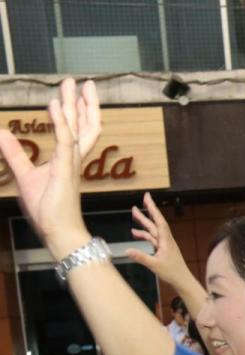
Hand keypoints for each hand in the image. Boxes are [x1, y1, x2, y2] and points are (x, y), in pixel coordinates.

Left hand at [0, 79, 102, 259]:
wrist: (58, 231)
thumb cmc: (47, 209)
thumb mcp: (24, 175)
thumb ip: (14, 153)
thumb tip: (1, 133)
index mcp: (68, 160)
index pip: (76, 130)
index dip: (77, 111)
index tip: (74, 94)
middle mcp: (74, 159)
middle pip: (85, 125)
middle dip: (84, 102)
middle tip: (83, 82)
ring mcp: (72, 163)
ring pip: (80, 128)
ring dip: (78, 105)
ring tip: (75, 86)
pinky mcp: (65, 169)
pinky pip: (65, 141)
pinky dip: (60, 121)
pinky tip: (55, 105)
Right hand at [126, 193, 192, 289]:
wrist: (183, 281)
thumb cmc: (173, 273)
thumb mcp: (155, 265)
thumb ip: (141, 257)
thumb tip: (127, 251)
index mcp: (166, 240)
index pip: (159, 220)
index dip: (153, 208)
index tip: (148, 197)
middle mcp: (166, 240)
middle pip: (155, 223)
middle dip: (147, 211)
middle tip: (141, 200)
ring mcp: (164, 245)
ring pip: (152, 230)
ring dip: (143, 222)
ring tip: (134, 213)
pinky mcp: (162, 250)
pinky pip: (152, 239)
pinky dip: (144, 235)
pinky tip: (135, 233)